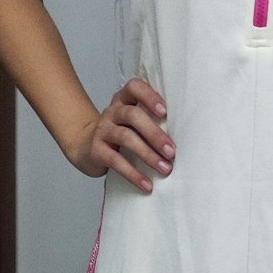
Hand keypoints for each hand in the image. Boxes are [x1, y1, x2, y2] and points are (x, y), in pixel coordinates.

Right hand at [67, 77, 174, 193]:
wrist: (86, 147)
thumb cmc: (121, 134)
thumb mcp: (133, 123)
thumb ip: (152, 122)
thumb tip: (186, 138)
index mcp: (124, 100)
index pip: (134, 88)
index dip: (149, 97)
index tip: (165, 112)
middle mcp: (112, 112)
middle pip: (133, 116)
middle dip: (155, 134)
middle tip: (172, 152)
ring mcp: (102, 130)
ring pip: (126, 138)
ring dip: (148, 155)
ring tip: (165, 168)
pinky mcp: (96, 151)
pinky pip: (116, 161)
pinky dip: (133, 174)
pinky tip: (146, 184)